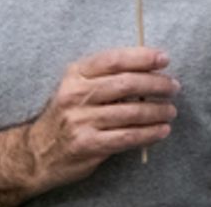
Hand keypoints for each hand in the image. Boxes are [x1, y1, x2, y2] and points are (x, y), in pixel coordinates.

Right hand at [24, 47, 179, 187]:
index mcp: (76, 74)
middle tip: (174, 87)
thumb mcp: (78, 86)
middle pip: (127, 83)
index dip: (143, 57)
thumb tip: (152, 66)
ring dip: (158, 110)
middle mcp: (75, 95)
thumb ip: (107, 75)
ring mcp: (80, 120)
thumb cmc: (69, 113)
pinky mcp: (87, 144)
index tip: (164, 59)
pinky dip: (149, 133)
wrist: (36, 152)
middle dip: (157, 84)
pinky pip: (127, 136)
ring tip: (171, 111)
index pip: (114, 59)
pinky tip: (162, 130)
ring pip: (131, 112)